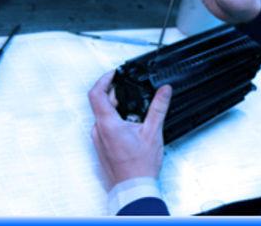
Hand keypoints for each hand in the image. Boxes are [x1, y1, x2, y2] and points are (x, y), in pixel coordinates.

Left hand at [88, 71, 171, 187]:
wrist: (133, 187)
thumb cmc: (139, 166)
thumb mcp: (153, 132)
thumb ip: (158, 108)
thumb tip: (164, 91)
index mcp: (108, 124)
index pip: (96, 93)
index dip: (104, 79)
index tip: (113, 74)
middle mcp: (98, 131)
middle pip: (101, 103)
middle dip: (116, 94)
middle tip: (131, 92)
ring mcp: (98, 139)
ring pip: (103, 115)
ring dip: (116, 108)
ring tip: (135, 112)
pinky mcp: (101, 146)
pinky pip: (104, 126)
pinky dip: (115, 120)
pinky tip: (131, 127)